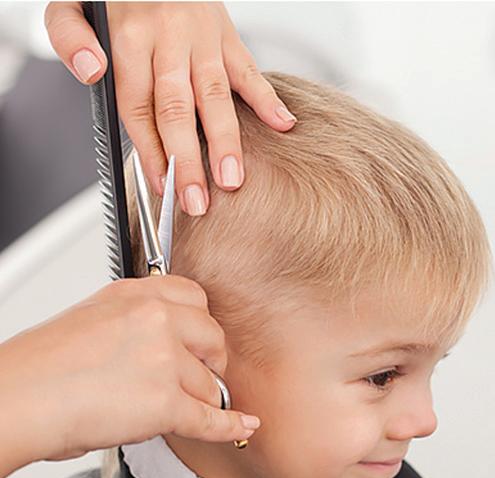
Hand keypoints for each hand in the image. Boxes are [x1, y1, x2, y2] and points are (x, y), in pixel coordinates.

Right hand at [0, 275, 259, 477]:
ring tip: (170, 407)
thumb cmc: (44, 364)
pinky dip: (229, 424)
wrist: (18, 397)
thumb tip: (166, 339)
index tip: (201, 340)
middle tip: (200, 373)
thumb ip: (136, 320)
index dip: (202, 324)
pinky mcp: (164, 402)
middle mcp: (155, 319)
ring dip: (197, 399)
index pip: (196, 297)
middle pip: (214, 337)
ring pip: (209, 383)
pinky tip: (242, 424)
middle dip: (211, 359)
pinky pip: (210, 417)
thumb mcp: (94, 317)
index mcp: (137, 295)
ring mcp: (164, 358)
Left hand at [44, 2, 296, 213]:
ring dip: (226, 141)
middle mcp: (168, 36)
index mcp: (130, 36)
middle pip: (178, 110)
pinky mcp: (226, 33)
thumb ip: (69, 36)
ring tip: (232, 179)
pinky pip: (249, 67)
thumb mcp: (71, 5)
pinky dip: (266, 98)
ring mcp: (202, 35)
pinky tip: (282, 124)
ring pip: (215, 96)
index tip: (160, 186)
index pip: (139, 108)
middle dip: (188, 161)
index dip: (150, 152)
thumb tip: (92, 71)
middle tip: (197, 200)